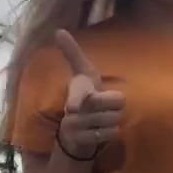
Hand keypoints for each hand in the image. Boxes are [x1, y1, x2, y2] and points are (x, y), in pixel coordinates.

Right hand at [55, 30, 124, 158]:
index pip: (79, 94)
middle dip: (115, 104)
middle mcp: (71, 110)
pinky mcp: (81, 141)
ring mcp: (74, 127)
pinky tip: (103, 131)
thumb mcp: (83, 75)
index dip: (77, 100)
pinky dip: (112, 133)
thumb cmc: (84, 97)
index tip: (73, 108)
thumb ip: (72, 53)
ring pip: (112, 119)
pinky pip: (110, 134)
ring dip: (113, 120)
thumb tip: (57, 30)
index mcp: (76, 90)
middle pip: (110, 103)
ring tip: (104, 119)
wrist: (74, 133)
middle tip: (110, 106)